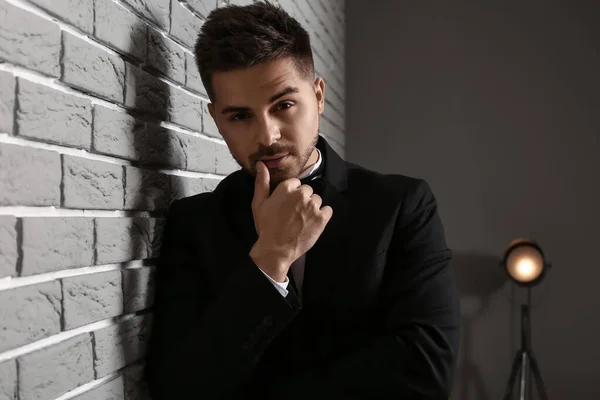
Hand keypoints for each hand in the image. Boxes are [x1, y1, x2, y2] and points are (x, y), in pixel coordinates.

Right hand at [249, 161, 332, 281]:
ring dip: (312, 207)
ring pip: (317, 199)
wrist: (276, 249)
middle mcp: (301, 194)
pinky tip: (313, 222)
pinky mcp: (322, 218)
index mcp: (286, 188)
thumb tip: (261, 164)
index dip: (291, 193)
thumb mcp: (259, 203)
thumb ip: (262, 182)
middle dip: (302, 199)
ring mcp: (313, 206)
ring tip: (303, 219)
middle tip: (294, 213)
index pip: (296, 183)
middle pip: (307, 190)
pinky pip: (328, 210)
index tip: (287, 204)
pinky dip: (323, 215)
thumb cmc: (266, 226)